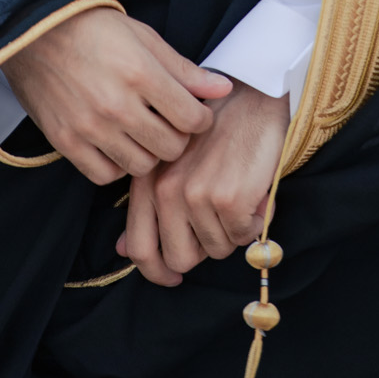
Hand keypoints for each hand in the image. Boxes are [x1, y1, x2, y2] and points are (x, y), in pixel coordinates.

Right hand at [1, 7, 230, 185]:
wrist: (34, 30)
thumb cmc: (94, 29)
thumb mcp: (144, 38)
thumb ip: (184, 70)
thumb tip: (223, 89)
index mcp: (141, 74)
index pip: (192, 119)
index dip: (201, 119)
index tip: (194, 113)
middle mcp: (116, 105)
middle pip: (171, 148)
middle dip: (177, 138)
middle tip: (168, 123)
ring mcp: (89, 127)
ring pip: (141, 166)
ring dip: (148, 153)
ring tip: (142, 133)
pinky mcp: (65, 141)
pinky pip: (105, 176)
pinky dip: (116, 166)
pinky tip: (116, 144)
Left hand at [119, 81, 289, 286]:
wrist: (252, 99)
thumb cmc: (215, 133)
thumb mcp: (170, 163)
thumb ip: (147, 206)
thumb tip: (123, 251)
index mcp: (148, 182)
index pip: (140, 249)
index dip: (157, 272)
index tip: (172, 278)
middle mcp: (166, 190)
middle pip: (180, 259)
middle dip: (203, 250)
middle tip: (219, 225)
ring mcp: (196, 195)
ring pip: (216, 250)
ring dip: (233, 232)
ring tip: (238, 197)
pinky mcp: (227, 198)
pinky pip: (243, 237)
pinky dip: (254, 222)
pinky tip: (255, 195)